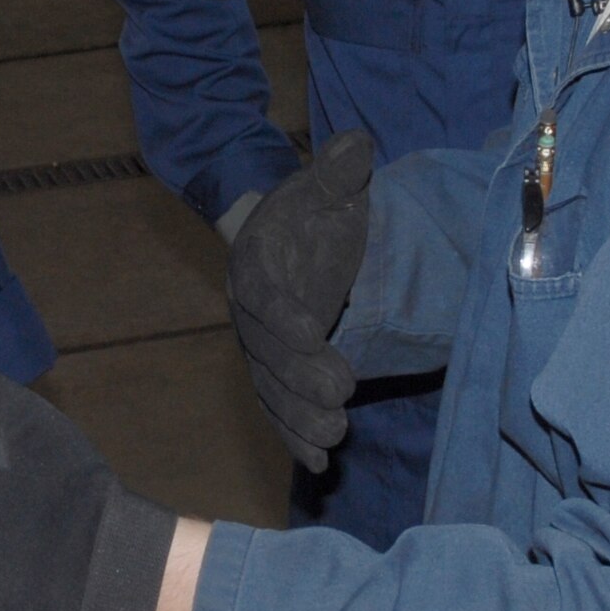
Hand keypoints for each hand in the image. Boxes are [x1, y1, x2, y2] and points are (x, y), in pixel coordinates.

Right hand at [227, 130, 372, 469]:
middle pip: (268, 355)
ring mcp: (261, 350)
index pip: (267, 297)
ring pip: (273, 391)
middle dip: (301, 379)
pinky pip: (280, 410)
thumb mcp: (328, 185)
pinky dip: (296, 438)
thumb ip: (339, 170)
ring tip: (336, 437)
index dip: (286, 319)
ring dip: (300, 418)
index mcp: (256, 266)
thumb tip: (358, 144)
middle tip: (342, 396)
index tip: (315, 335)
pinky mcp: (277, 376)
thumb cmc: (313, 211)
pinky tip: (320, 466)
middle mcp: (250, 315)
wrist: (290, 240)